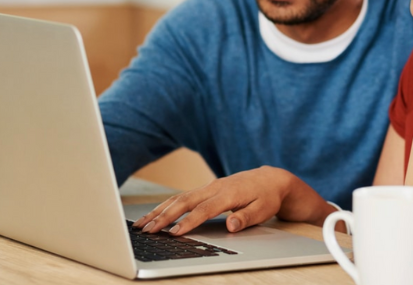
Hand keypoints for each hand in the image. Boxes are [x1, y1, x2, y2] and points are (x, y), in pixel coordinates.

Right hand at [134, 166, 333, 235]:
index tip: (174, 234)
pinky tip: (155, 214)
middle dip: (164, 216)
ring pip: (178, 198)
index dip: (188, 222)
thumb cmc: (267, 196)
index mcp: (227, 194)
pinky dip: (166, 205)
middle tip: (147, 230)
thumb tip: (231, 225)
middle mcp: (214, 188)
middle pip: (184, 202)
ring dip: (159, 210)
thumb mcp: (263, 210)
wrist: (270, 178)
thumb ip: (246, 217)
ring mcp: (208, 187)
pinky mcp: (205, 189)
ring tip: (142, 224)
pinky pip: (182, 196)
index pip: (204, 210)